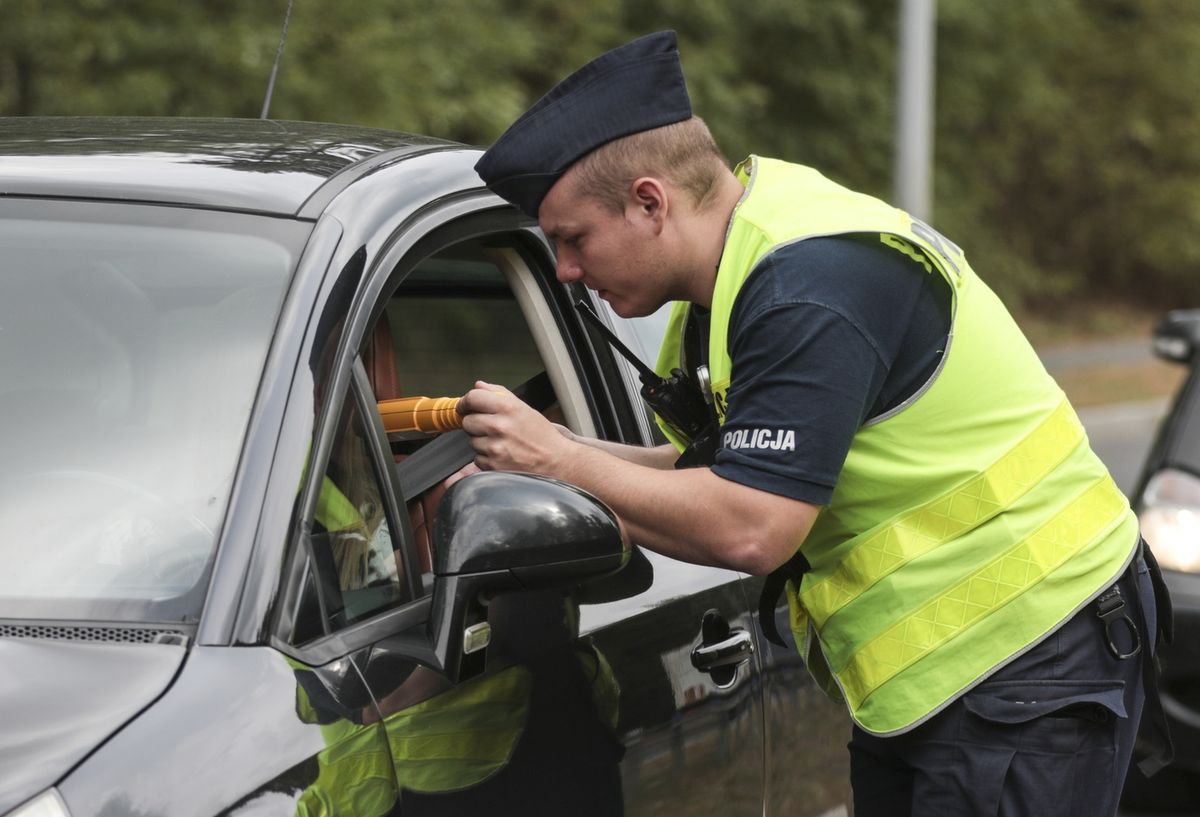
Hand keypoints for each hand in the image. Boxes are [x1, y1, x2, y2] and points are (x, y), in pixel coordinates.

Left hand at [458, 381, 572, 474]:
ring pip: (471, 441)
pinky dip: (486, 458)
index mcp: (507, 408)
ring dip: (482, 442)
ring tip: (501, 443)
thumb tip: (478, 386)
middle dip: (476, 424)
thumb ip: (499, 393)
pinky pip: (477, 458)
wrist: (555, 461)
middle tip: (492, 428)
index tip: (465, 407)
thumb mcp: (524, 408)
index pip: (472, 398)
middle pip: (467, 421)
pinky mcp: (492, 465)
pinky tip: (503, 455)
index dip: (465, 403)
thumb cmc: (541, 435)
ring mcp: (495, 447)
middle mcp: (499, 426)